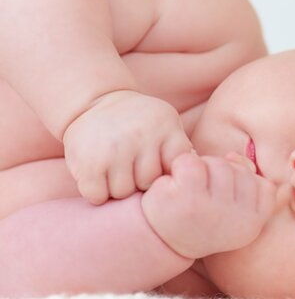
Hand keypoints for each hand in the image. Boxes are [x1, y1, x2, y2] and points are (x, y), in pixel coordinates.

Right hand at [62, 90, 192, 203]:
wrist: (95, 102)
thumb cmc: (140, 123)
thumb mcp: (167, 124)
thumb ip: (182, 148)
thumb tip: (202, 172)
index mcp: (165, 127)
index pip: (177, 167)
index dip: (168, 173)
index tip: (159, 168)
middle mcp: (140, 136)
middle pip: (149, 183)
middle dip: (141, 182)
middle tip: (132, 169)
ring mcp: (114, 149)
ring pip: (123, 192)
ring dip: (118, 188)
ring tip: (116, 171)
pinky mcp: (88, 162)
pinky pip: (98, 195)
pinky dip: (97, 193)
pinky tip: (98, 177)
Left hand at [141, 152, 276, 258]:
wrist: (159, 240)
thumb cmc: (201, 217)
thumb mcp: (233, 207)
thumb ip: (246, 180)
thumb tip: (232, 157)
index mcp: (252, 226)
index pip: (265, 187)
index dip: (245, 186)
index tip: (225, 201)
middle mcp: (236, 221)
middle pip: (240, 171)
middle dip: (220, 174)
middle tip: (203, 195)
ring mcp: (212, 210)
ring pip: (218, 164)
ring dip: (201, 169)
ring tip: (189, 189)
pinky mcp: (187, 199)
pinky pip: (192, 162)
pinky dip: (180, 166)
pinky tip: (174, 184)